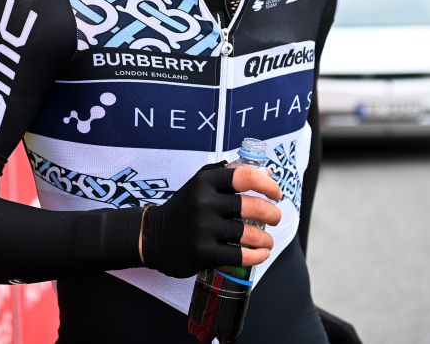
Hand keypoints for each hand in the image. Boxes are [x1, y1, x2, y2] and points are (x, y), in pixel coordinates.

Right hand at [139, 162, 281, 277]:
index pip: (244, 176)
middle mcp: (203, 202)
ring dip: (266, 239)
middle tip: (275, 218)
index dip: (267, 184)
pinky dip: (256, 256)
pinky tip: (261, 254)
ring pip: (249, 234)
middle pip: (252, 206)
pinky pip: (240, 255)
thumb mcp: (200, 184)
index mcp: (205, 181)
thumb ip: (228, 175)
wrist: (153, 236)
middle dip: (272, 214)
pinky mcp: (202, 252)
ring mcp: (203, 228)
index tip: (277, 193)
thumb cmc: (184, 208)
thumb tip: (266, 174)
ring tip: (268, 241)